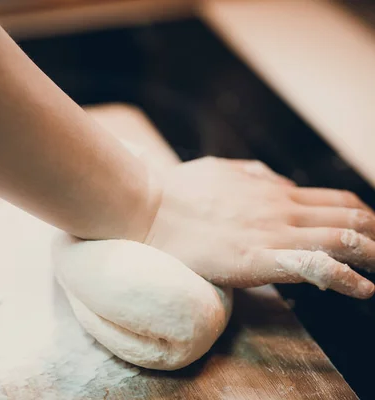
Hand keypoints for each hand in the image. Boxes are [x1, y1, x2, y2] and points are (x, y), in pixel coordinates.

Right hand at [145, 156, 374, 298]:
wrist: (148, 207)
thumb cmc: (177, 190)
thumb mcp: (219, 168)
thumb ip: (251, 173)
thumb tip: (276, 181)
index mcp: (271, 190)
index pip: (333, 200)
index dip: (360, 214)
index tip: (369, 228)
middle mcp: (280, 209)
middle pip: (347, 218)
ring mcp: (272, 234)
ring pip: (342, 240)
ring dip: (373, 254)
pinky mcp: (258, 260)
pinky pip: (315, 268)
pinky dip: (347, 278)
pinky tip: (364, 289)